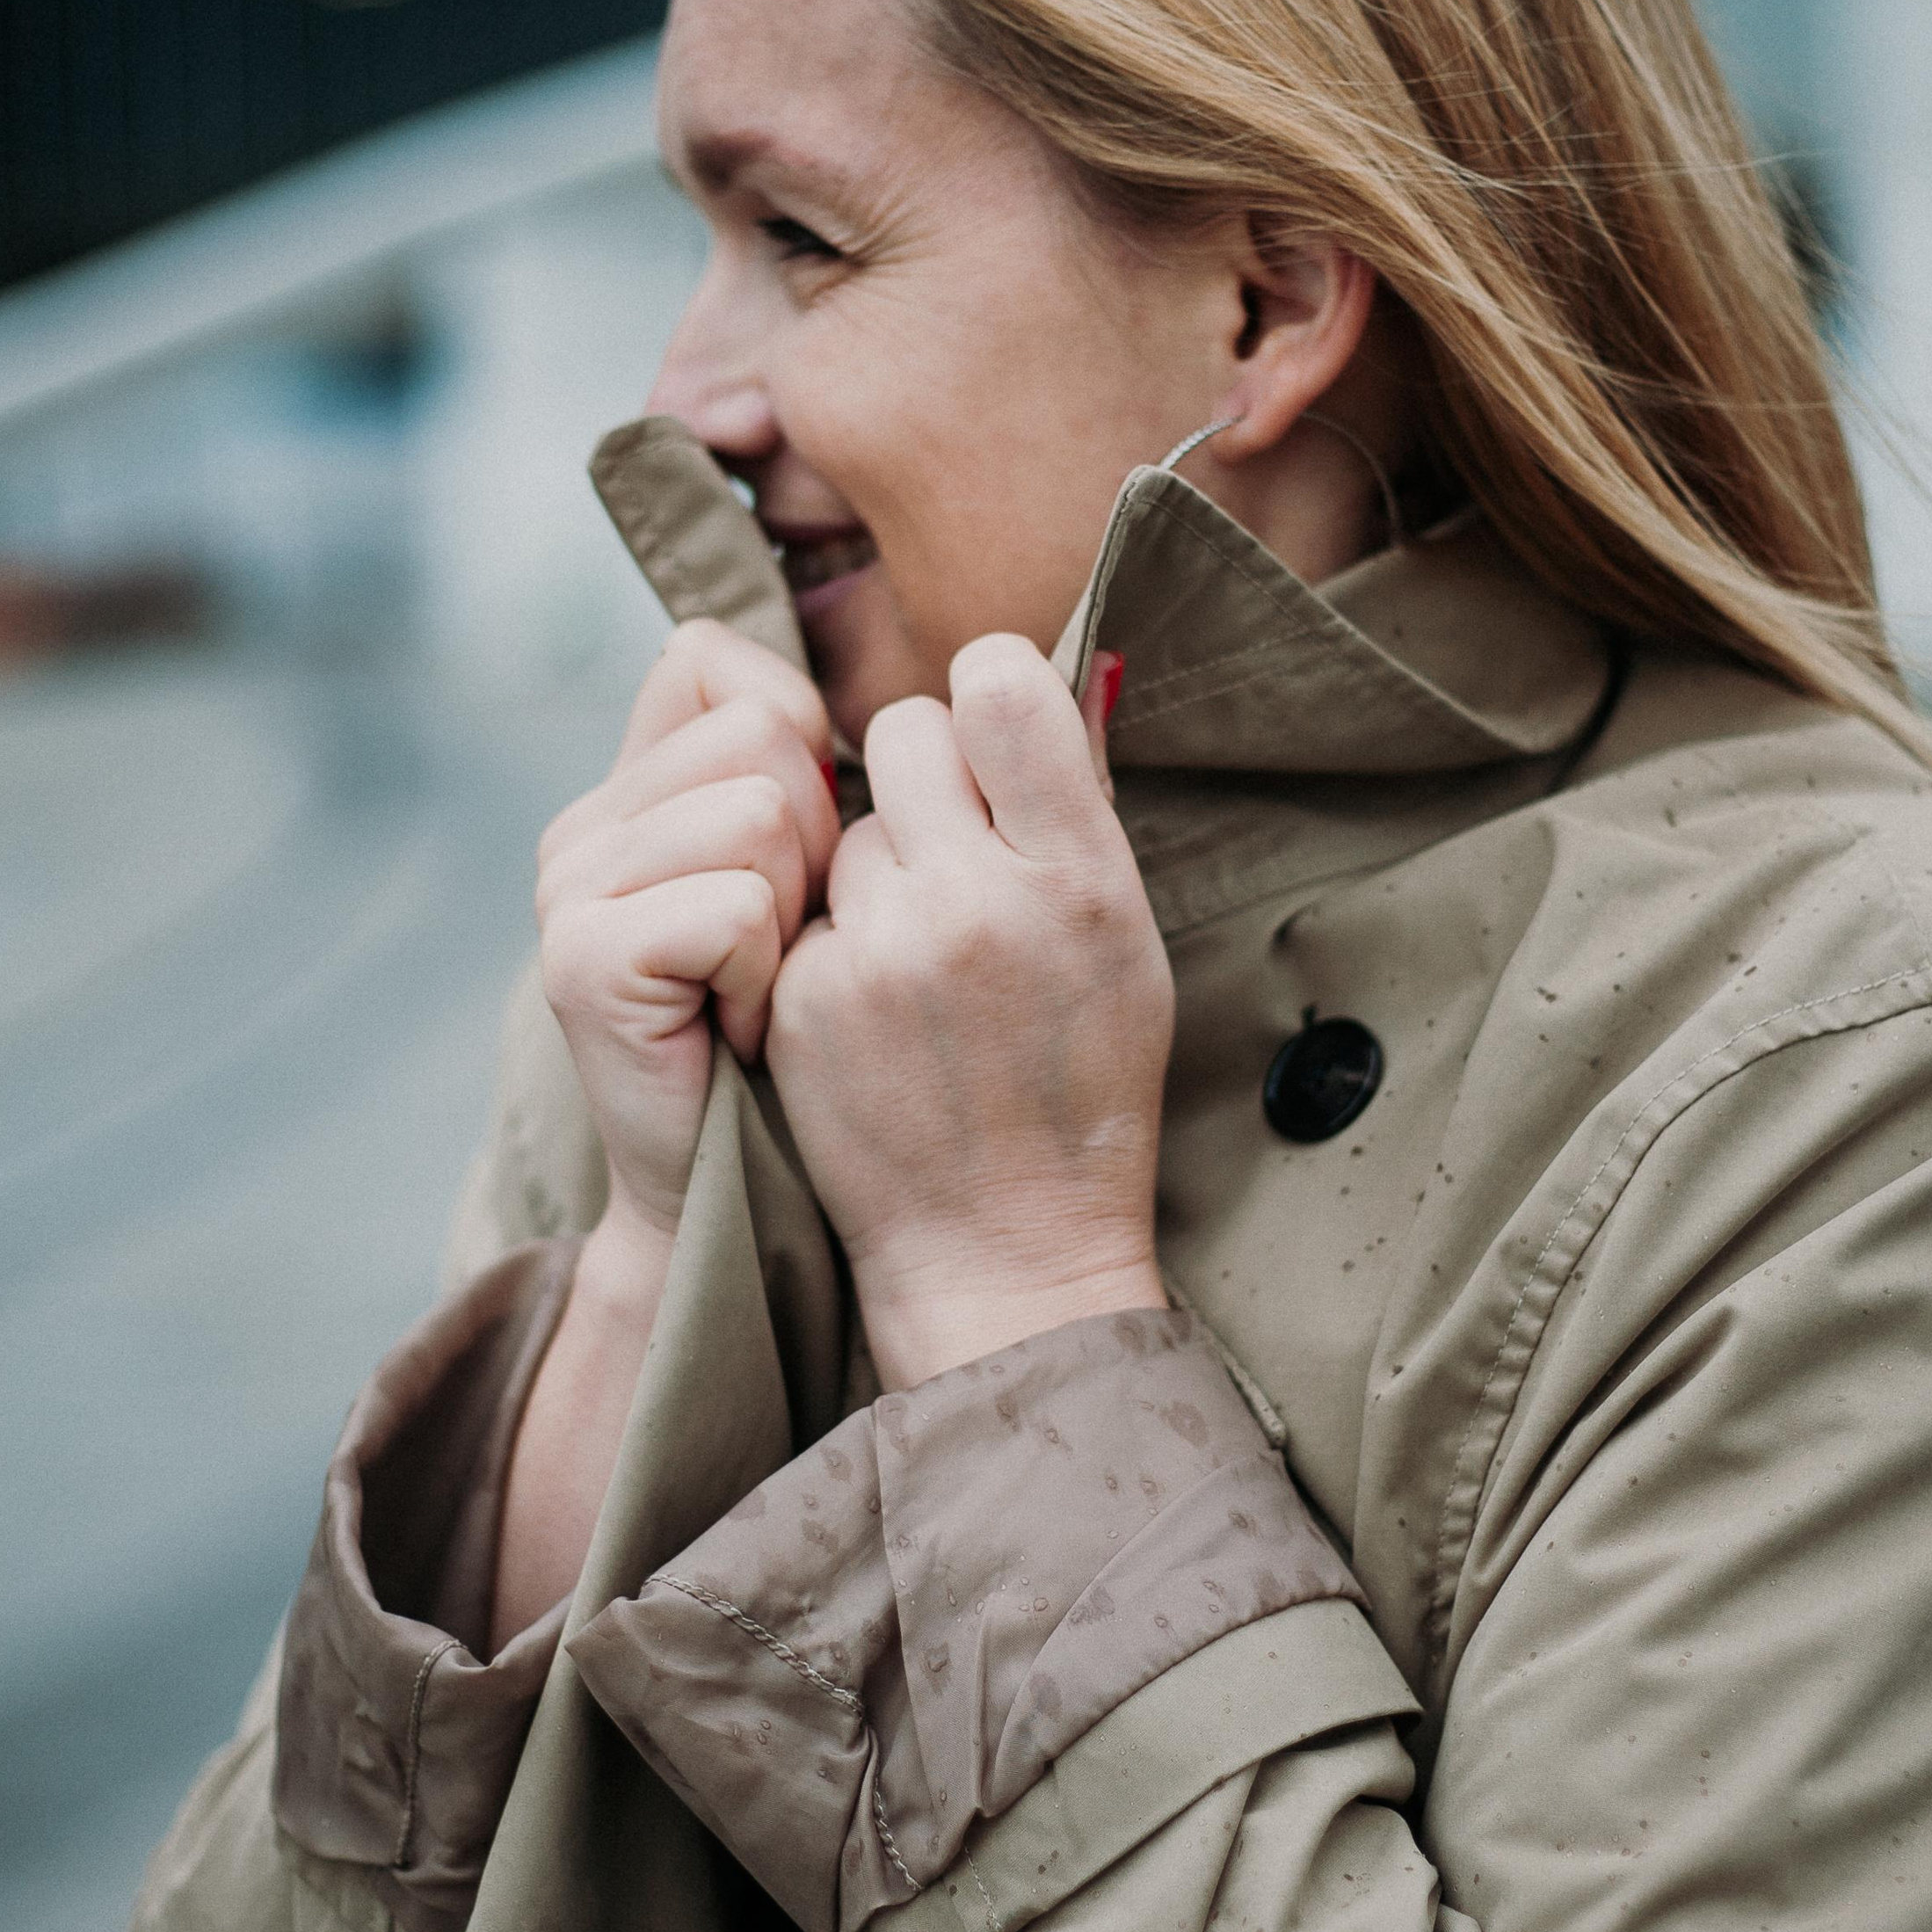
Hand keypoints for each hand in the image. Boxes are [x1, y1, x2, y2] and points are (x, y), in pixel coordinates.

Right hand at [535, 621, 837, 1260]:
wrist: (726, 1187)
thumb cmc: (788, 1032)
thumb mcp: (793, 881)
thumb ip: (790, 778)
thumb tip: (865, 694)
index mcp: (624, 791)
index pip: (714, 662)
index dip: (795, 740)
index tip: (796, 852)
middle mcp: (581, 826)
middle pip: (760, 735)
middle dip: (813, 838)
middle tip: (782, 941)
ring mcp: (568, 888)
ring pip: (759, 813)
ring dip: (794, 913)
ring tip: (760, 983)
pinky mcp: (582, 957)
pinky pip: (736, 904)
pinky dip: (763, 973)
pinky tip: (737, 1023)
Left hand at [765, 639, 1172, 1387]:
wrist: (1007, 1251)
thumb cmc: (1082, 1092)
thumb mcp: (1125, 945)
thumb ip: (1079, 811)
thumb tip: (1059, 680)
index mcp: (1079, 877)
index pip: (997, 684)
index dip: (986, 696)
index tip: (990, 740)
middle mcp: (979, 901)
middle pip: (907, 730)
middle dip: (924, 774)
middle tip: (950, 845)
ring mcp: (882, 952)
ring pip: (849, 824)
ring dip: (877, 865)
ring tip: (920, 955)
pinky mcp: (805, 1001)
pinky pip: (806, 909)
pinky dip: (831, 944)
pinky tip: (872, 1011)